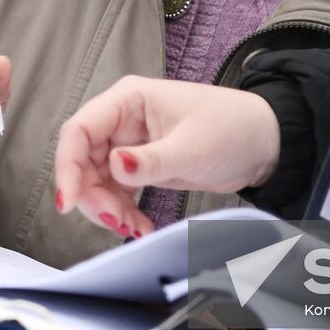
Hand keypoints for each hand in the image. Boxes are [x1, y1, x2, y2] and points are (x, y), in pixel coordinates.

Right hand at [53, 76, 279, 237]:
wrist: (262, 142)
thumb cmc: (231, 128)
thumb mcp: (191, 148)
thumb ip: (151, 160)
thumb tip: (114, 165)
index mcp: (128, 100)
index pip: (79, 131)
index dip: (67, 166)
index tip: (69, 202)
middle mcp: (122, 120)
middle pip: (83, 161)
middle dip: (93, 197)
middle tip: (117, 222)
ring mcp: (129, 144)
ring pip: (96, 182)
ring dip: (108, 210)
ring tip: (135, 229)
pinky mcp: (140, 166)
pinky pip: (116, 193)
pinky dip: (123, 213)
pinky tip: (140, 227)